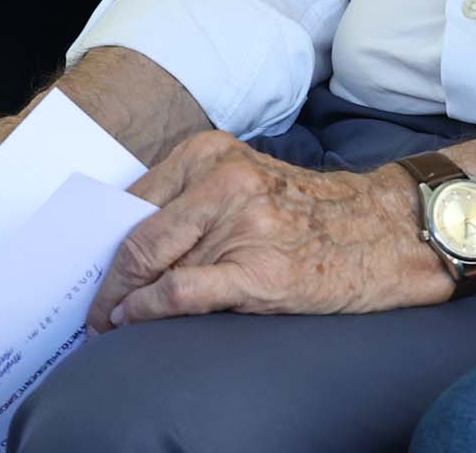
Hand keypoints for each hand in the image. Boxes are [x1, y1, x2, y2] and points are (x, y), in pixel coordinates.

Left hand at [86, 133, 443, 329]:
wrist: (385, 231)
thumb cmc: (313, 212)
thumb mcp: (247, 181)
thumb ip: (191, 199)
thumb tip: (126, 244)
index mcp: (212, 153)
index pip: (133, 204)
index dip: (103, 246)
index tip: (90, 273)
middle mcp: (224, 181)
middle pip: (136, 240)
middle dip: (106, 283)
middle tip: (93, 311)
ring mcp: (241, 225)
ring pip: (152, 269)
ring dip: (123, 303)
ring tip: (113, 322)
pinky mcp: (257, 272)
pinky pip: (178, 294)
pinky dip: (146, 311)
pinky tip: (136, 321)